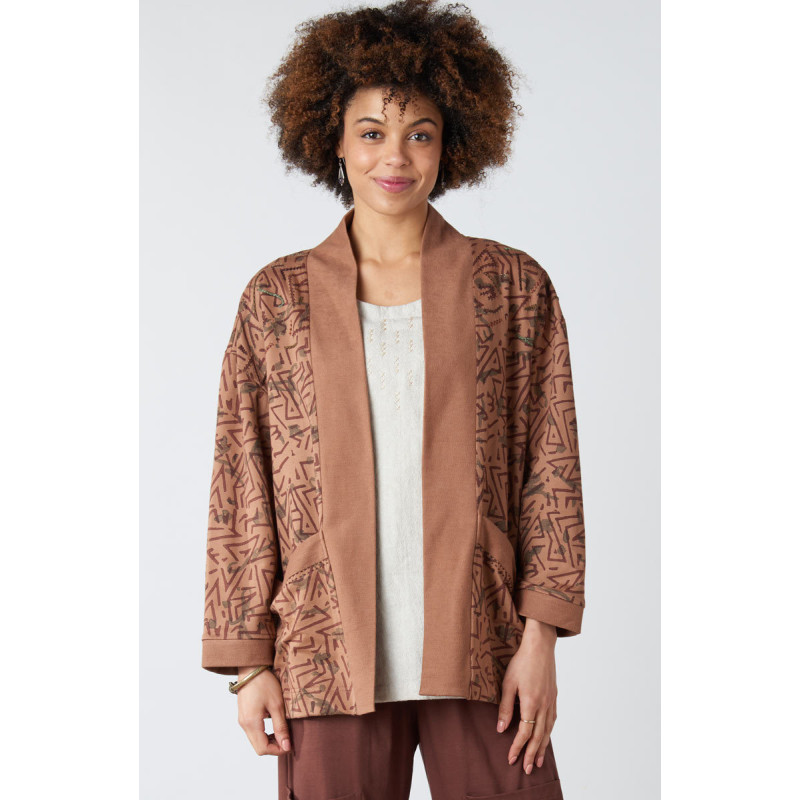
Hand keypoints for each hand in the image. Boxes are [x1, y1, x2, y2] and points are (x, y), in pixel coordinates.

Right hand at [236, 667, 291, 755]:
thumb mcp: (277, 704)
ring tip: (282, 733)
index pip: (263, 749)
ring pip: (255, 740)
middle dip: (273, 747)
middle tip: (288, 740)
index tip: (290, 745)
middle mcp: (244, 724)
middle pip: (258, 747)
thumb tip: (286, 746)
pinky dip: (263, 734)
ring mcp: (242, 720)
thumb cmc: (265, 683)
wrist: (251, 668)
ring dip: (269, 741)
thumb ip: (281, 727)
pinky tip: (274, 726)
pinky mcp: (243, 715)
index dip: (277, 750)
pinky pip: (253, 732)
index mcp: (251, 723)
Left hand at [496, 620, 557, 774]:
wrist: (540, 646)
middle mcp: (544, 705)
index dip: (518, 747)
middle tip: (528, 770)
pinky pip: (553, 720)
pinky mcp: (554, 697)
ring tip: (539, 761)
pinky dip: (549, 733)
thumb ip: (506, 707)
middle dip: (533, 754)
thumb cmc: (522, 662)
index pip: (524, 732)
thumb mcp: (508, 683)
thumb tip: (501, 729)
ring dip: (543, 747)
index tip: (511, 758)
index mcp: (531, 703)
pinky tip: (546, 738)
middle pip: (538, 736)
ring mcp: (551, 701)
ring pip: (548, 730)